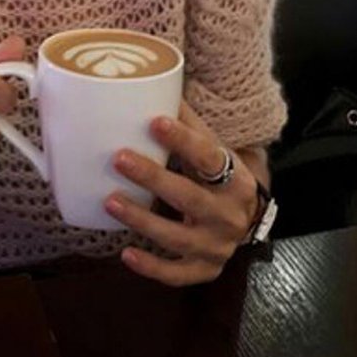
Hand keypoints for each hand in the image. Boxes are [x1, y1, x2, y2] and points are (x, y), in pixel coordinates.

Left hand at [105, 101, 261, 285]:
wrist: (246, 220)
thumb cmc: (220, 177)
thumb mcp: (214, 150)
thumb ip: (189, 124)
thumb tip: (155, 82)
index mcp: (236, 178)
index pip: (209, 156)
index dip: (183, 139)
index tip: (154, 121)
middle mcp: (230, 215)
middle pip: (189, 197)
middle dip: (153, 178)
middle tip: (119, 158)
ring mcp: (217, 246)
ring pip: (177, 237)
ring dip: (142, 220)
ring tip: (109, 200)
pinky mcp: (204, 269)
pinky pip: (176, 273)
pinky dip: (152, 267)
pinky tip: (125, 254)